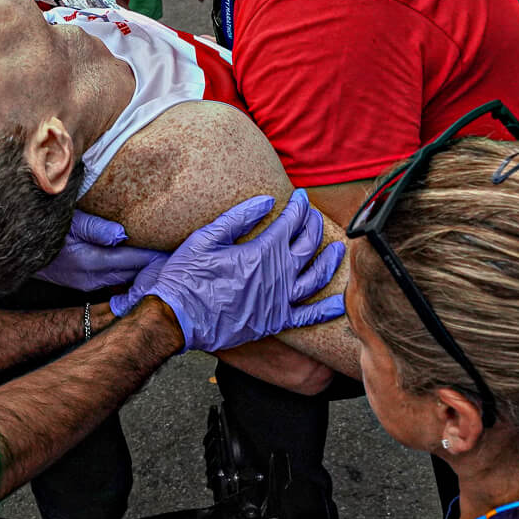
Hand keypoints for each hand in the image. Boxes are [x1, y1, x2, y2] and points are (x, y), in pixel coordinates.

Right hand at [33, 211, 166, 290]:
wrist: (17, 250)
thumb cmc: (42, 228)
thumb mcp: (67, 221)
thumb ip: (96, 227)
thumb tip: (123, 235)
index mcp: (90, 261)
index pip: (133, 260)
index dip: (155, 256)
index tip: (176, 250)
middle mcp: (91, 278)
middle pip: (133, 274)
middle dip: (155, 266)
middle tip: (179, 257)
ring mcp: (87, 284)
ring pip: (125, 280)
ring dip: (143, 271)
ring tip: (166, 263)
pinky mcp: (84, 285)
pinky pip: (114, 281)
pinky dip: (130, 274)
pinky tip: (141, 267)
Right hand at [111, 190, 344, 350]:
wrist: (178, 318)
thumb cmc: (187, 277)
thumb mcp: (206, 238)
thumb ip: (239, 217)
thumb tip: (268, 201)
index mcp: (262, 252)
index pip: (291, 222)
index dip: (299, 207)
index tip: (301, 197)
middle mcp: (278, 275)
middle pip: (308, 245)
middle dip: (314, 225)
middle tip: (313, 215)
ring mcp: (279, 301)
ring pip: (316, 277)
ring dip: (329, 260)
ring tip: (336, 248)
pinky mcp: (275, 322)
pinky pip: (308, 317)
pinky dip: (327, 310)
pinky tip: (340, 301)